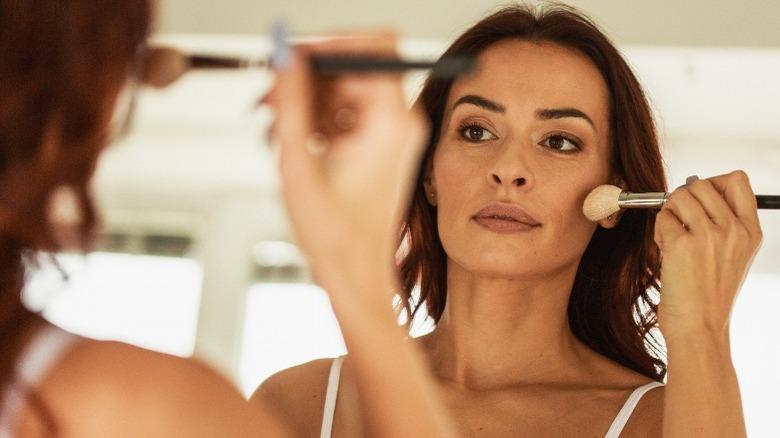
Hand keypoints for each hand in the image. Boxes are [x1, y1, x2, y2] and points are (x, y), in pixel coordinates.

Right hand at [265, 34, 428, 291]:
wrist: (355, 276)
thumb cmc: (335, 237)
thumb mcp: (298, 164)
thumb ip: (289, 103)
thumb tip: (284, 54)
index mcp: (391, 123)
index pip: (373, 47)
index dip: (330, 42)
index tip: (292, 57)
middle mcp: (398, 123)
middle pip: (352, 66)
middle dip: (306, 76)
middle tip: (269, 98)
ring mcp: (389, 134)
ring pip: (343, 88)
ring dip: (304, 100)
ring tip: (274, 129)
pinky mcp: (377, 145)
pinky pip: (343, 112)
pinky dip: (314, 119)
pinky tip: (291, 142)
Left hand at [654, 171, 762, 338]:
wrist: (699, 327)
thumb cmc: (708, 293)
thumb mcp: (731, 256)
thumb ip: (722, 223)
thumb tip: (692, 188)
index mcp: (750, 232)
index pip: (738, 181)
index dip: (714, 182)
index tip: (701, 201)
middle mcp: (734, 230)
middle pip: (703, 184)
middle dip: (684, 197)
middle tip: (680, 221)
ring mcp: (709, 236)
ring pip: (680, 195)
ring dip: (669, 212)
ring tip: (672, 236)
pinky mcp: (682, 244)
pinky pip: (663, 217)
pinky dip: (659, 229)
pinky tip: (666, 249)